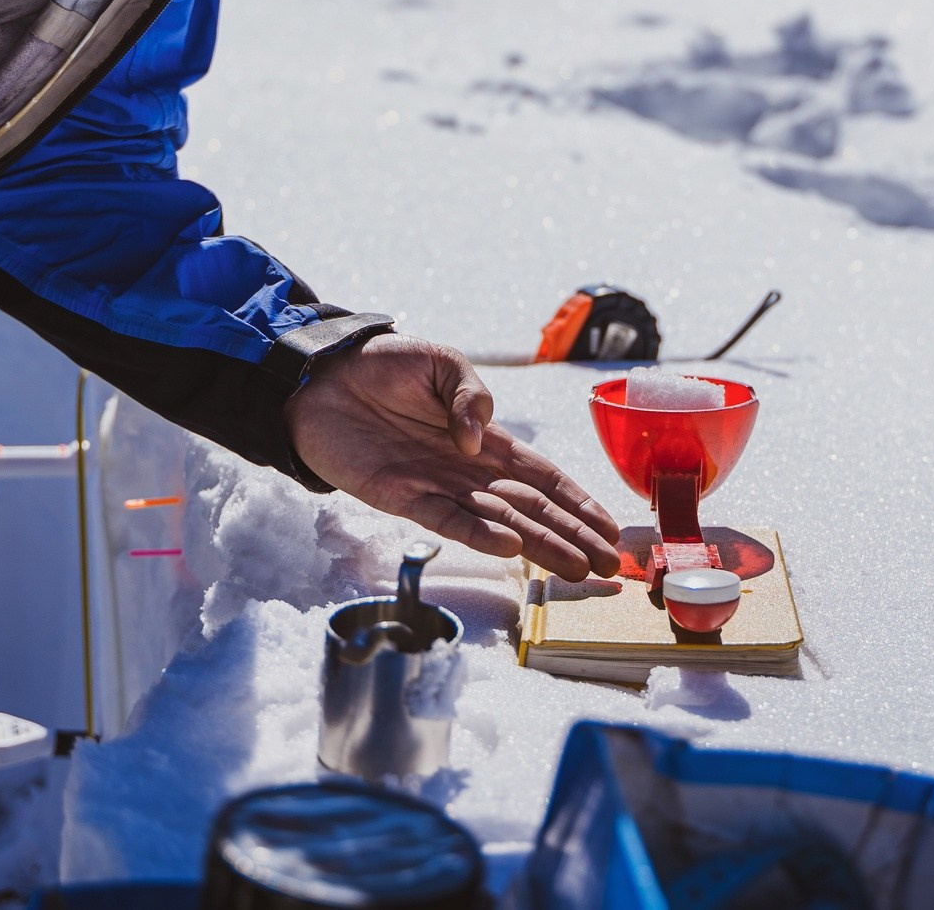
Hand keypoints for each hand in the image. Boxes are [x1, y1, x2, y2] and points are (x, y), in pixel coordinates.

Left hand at [287, 333, 621, 580]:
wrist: (322, 375)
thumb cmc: (385, 366)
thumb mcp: (443, 363)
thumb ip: (470, 395)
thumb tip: (480, 439)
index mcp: (486, 439)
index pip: (543, 476)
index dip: (578, 502)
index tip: (610, 530)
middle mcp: (469, 470)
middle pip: (532, 509)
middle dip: (572, 537)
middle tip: (609, 568)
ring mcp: (437, 486)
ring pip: (499, 523)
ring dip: (539, 546)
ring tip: (575, 570)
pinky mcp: (399, 496)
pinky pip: (445, 520)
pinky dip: (478, 535)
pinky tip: (509, 548)